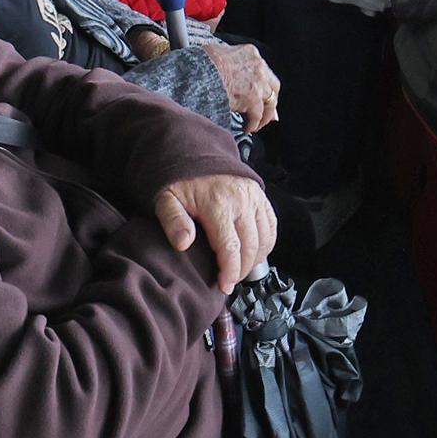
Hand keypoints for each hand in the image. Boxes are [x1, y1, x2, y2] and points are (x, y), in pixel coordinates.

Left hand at [154, 171, 276, 290]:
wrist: (194, 151)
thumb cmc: (179, 180)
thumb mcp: (165, 198)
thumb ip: (172, 221)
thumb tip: (183, 243)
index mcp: (217, 204)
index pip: (230, 247)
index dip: (230, 271)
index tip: (224, 286)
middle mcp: (241, 201)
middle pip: (250, 246)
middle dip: (242, 270)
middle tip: (229, 282)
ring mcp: (254, 197)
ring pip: (264, 238)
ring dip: (255, 259)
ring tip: (240, 270)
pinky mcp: (260, 195)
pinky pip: (271, 225)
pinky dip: (267, 243)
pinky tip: (254, 254)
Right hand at [204, 40, 282, 132]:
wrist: (198, 71)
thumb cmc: (202, 62)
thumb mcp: (218, 51)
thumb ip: (229, 58)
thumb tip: (226, 66)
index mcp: (250, 53)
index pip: (263, 70)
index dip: (263, 84)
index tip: (262, 93)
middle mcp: (258, 67)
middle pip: (272, 87)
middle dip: (269, 100)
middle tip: (266, 112)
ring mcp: (258, 83)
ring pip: (270, 102)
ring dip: (264, 115)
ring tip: (256, 124)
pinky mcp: (253, 98)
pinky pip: (257, 115)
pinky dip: (253, 124)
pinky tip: (247, 128)